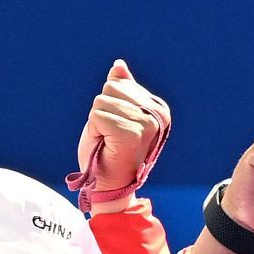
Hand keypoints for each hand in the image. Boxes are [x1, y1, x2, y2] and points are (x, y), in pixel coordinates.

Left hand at [74, 59, 170, 204]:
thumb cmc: (109, 153)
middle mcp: (157, 114)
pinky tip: (105, 145)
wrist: (109, 187)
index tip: (117, 130)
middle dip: (103, 112)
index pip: (120, 84)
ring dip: (97, 122)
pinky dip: (94, 130)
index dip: (110, 106)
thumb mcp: (115, 115)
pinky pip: (97, 114)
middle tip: (110, 137)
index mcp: (158, 108)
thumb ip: (121, 90)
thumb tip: (118, 65)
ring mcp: (146, 124)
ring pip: (102, 101)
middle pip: (111, 88)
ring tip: (107, 141)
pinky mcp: (131, 133)